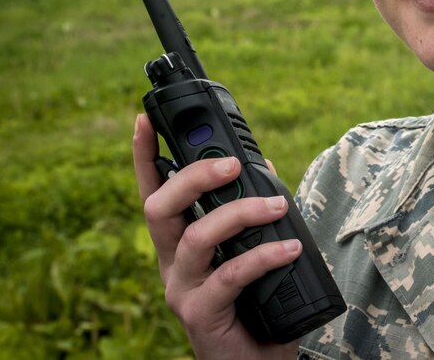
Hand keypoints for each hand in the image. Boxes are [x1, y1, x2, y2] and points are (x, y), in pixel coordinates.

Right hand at [133, 113, 301, 357]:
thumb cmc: (257, 303)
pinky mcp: (200, 315)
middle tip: (233, 164)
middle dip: (194, 177)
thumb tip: (262, 169)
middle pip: (160, 208)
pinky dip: (264, 255)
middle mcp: (172, 264)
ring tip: (278, 204)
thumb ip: (250, 214)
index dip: (143, 156)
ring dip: (240, 213)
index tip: (143, 119)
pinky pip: (230, 276)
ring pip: (196, 237)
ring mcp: (182, 290)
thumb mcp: (252, 250)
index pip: (154, 192)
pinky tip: (290, 247)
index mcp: (179, 243)